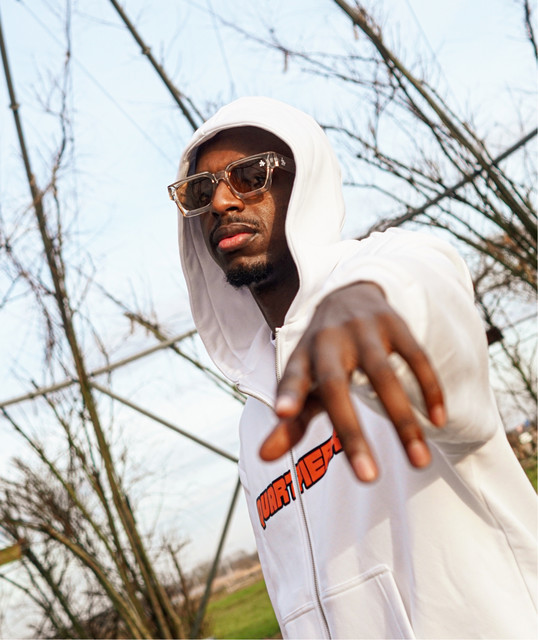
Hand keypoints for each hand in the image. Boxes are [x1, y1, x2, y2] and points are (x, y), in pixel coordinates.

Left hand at [259, 282, 445, 481]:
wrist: (347, 294)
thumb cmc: (322, 354)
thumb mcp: (304, 380)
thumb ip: (290, 421)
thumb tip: (262, 457)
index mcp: (303, 356)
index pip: (292, 376)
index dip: (288, 394)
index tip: (283, 415)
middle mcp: (329, 340)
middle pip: (337, 385)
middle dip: (351, 431)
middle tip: (368, 479)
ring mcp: (363, 330)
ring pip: (384, 376)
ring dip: (403, 421)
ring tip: (419, 462)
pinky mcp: (395, 324)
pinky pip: (416, 357)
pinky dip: (429, 388)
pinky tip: (438, 421)